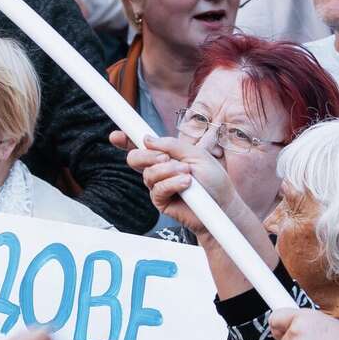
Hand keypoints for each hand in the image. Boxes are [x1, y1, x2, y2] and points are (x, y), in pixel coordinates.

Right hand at [109, 130, 235, 236]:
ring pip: (148, 174)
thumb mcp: (196, 154)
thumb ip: (173, 145)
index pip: (141, 146)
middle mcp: (158, 170)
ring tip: (188, 174)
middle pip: (135, 159)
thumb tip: (147, 139)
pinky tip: (186, 183)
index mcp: (165, 155)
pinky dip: (172, 183)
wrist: (222, 204)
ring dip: (168, 171)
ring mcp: (158, 186)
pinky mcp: (161, 202)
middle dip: (147, 156)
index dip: (126, 140)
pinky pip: (158, 189)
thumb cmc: (212, 180)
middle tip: (165, 158)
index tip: (116, 135)